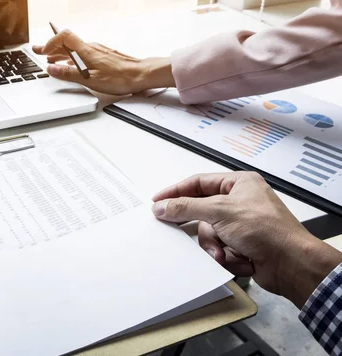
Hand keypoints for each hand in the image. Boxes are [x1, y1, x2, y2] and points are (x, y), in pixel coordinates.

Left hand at [0, 0, 26, 36]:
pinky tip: (21, 36)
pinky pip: (25, 25)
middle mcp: (7, 6)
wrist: (23, 9)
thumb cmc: (3, 14)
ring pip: (13, 18)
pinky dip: (23, 30)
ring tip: (7, 32)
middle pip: (1, 10)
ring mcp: (17, 13)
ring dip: (10, 25)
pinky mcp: (25, 20)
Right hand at [32, 30, 174, 95]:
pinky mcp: (103, 56)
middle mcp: (91, 47)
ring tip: (51, 60)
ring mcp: (98, 51)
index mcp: (86, 50)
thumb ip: (68, 74)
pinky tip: (71, 65)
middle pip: (66, 43)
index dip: (50, 42)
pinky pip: (83, 54)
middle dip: (51, 48)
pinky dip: (72, 58)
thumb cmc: (119, 77)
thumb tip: (52, 69)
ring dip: (61, 54)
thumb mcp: (89, 79)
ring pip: (74, 49)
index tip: (43, 52)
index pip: (63, 37)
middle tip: (38, 51)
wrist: (141, 75)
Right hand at [151, 172, 341, 308]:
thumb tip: (161, 206)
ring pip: (209, 234)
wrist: (291, 264)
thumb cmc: (264, 229)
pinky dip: (225, 256)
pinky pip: (219, 248)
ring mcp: (241, 225)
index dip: (176, 192)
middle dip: (201, 228)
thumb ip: (186, 207)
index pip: (198, 183)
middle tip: (174, 229)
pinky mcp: (243, 245)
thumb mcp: (219, 212)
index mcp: (238, 183)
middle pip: (202, 212)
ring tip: (224, 253)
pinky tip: (238, 259)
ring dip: (214, 246)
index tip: (157, 201)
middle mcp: (240, 201)